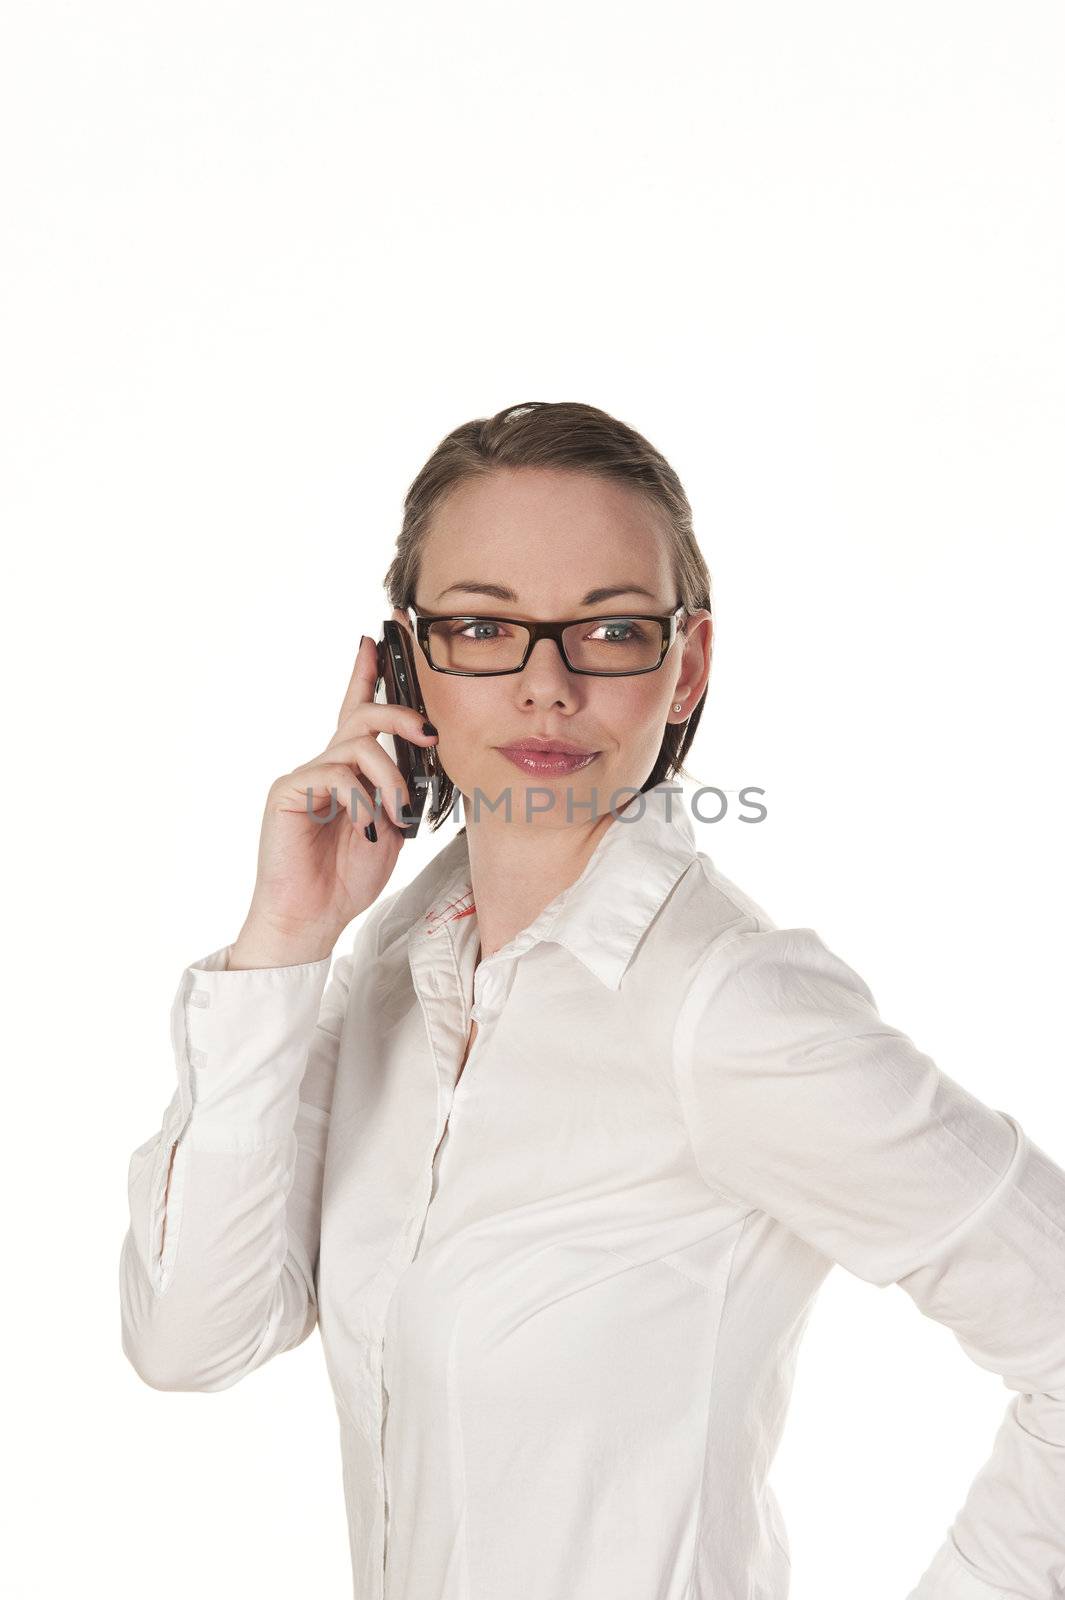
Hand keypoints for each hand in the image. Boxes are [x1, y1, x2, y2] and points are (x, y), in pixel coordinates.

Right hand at [229, 635, 437, 966]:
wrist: (312, 919)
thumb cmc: (347, 877)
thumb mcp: (393, 828)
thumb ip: (402, 791)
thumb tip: (422, 760)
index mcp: (349, 771)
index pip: (358, 710)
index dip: (367, 672)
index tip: (380, 636)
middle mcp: (325, 765)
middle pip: (364, 715)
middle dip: (402, 716)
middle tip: (428, 736)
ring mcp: (304, 776)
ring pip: (357, 746)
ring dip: (390, 779)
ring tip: (396, 814)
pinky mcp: (287, 792)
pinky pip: (335, 774)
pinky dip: (362, 799)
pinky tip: (367, 826)